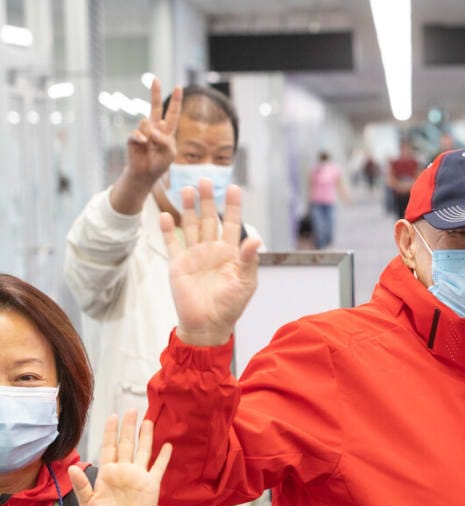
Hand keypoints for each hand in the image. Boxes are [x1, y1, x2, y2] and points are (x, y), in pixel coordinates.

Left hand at [68, 411, 172, 505]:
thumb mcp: (88, 504)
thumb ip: (81, 486)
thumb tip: (73, 467)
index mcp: (107, 473)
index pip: (109, 447)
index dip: (110, 432)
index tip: (111, 417)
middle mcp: (124, 471)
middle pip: (127, 444)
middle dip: (128, 427)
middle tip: (131, 411)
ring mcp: (139, 476)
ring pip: (143, 451)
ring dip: (146, 437)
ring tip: (148, 421)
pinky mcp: (152, 484)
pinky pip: (159, 467)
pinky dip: (164, 457)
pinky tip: (167, 445)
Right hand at [124, 79, 181, 187]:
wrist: (145, 173)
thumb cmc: (160, 163)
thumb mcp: (169, 153)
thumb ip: (164, 140)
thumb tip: (150, 128)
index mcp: (167, 130)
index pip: (172, 113)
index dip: (176, 100)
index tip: (179, 87)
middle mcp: (155, 128)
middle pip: (155, 107)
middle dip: (155, 93)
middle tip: (155, 78)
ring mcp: (143, 131)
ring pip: (147, 124)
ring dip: (151, 136)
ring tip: (150, 147)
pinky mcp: (133, 137)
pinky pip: (137, 133)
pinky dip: (141, 139)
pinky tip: (143, 144)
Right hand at [161, 180, 261, 344]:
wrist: (207, 325)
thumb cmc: (231, 306)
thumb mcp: (245, 283)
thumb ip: (248, 260)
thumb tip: (256, 239)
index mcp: (231, 253)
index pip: (233, 224)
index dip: (233, 206)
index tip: (234, 188)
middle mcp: (212, 250)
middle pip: (209, 219)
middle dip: (208, 200)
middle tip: (206, 179)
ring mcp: (194, 256)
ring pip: (191, 226)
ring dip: (189, 208)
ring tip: (188, 189)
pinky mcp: (178, 264)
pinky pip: (172, 243)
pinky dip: (168, 230)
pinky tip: (165, 214)